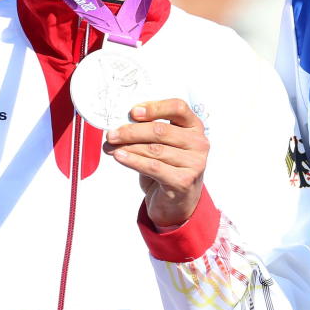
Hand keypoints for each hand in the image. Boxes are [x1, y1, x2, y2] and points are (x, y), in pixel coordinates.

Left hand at [104, 98, 208, 227]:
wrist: (177, 201)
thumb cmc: (168, 167)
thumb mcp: (164, 145)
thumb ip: (151, 131)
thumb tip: (121, 124)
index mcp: (194, 127)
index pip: (178, 108)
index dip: (155, 107)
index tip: (133, 112)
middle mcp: (198, 143)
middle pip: (162, 130)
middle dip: (131, 131)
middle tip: (112, 134)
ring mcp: (194, 163)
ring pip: (154, 149)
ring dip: (127, 147)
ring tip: (110, 147)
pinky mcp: (183, 181)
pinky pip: (153, 167)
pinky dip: (133, 161)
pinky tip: (119, 157)